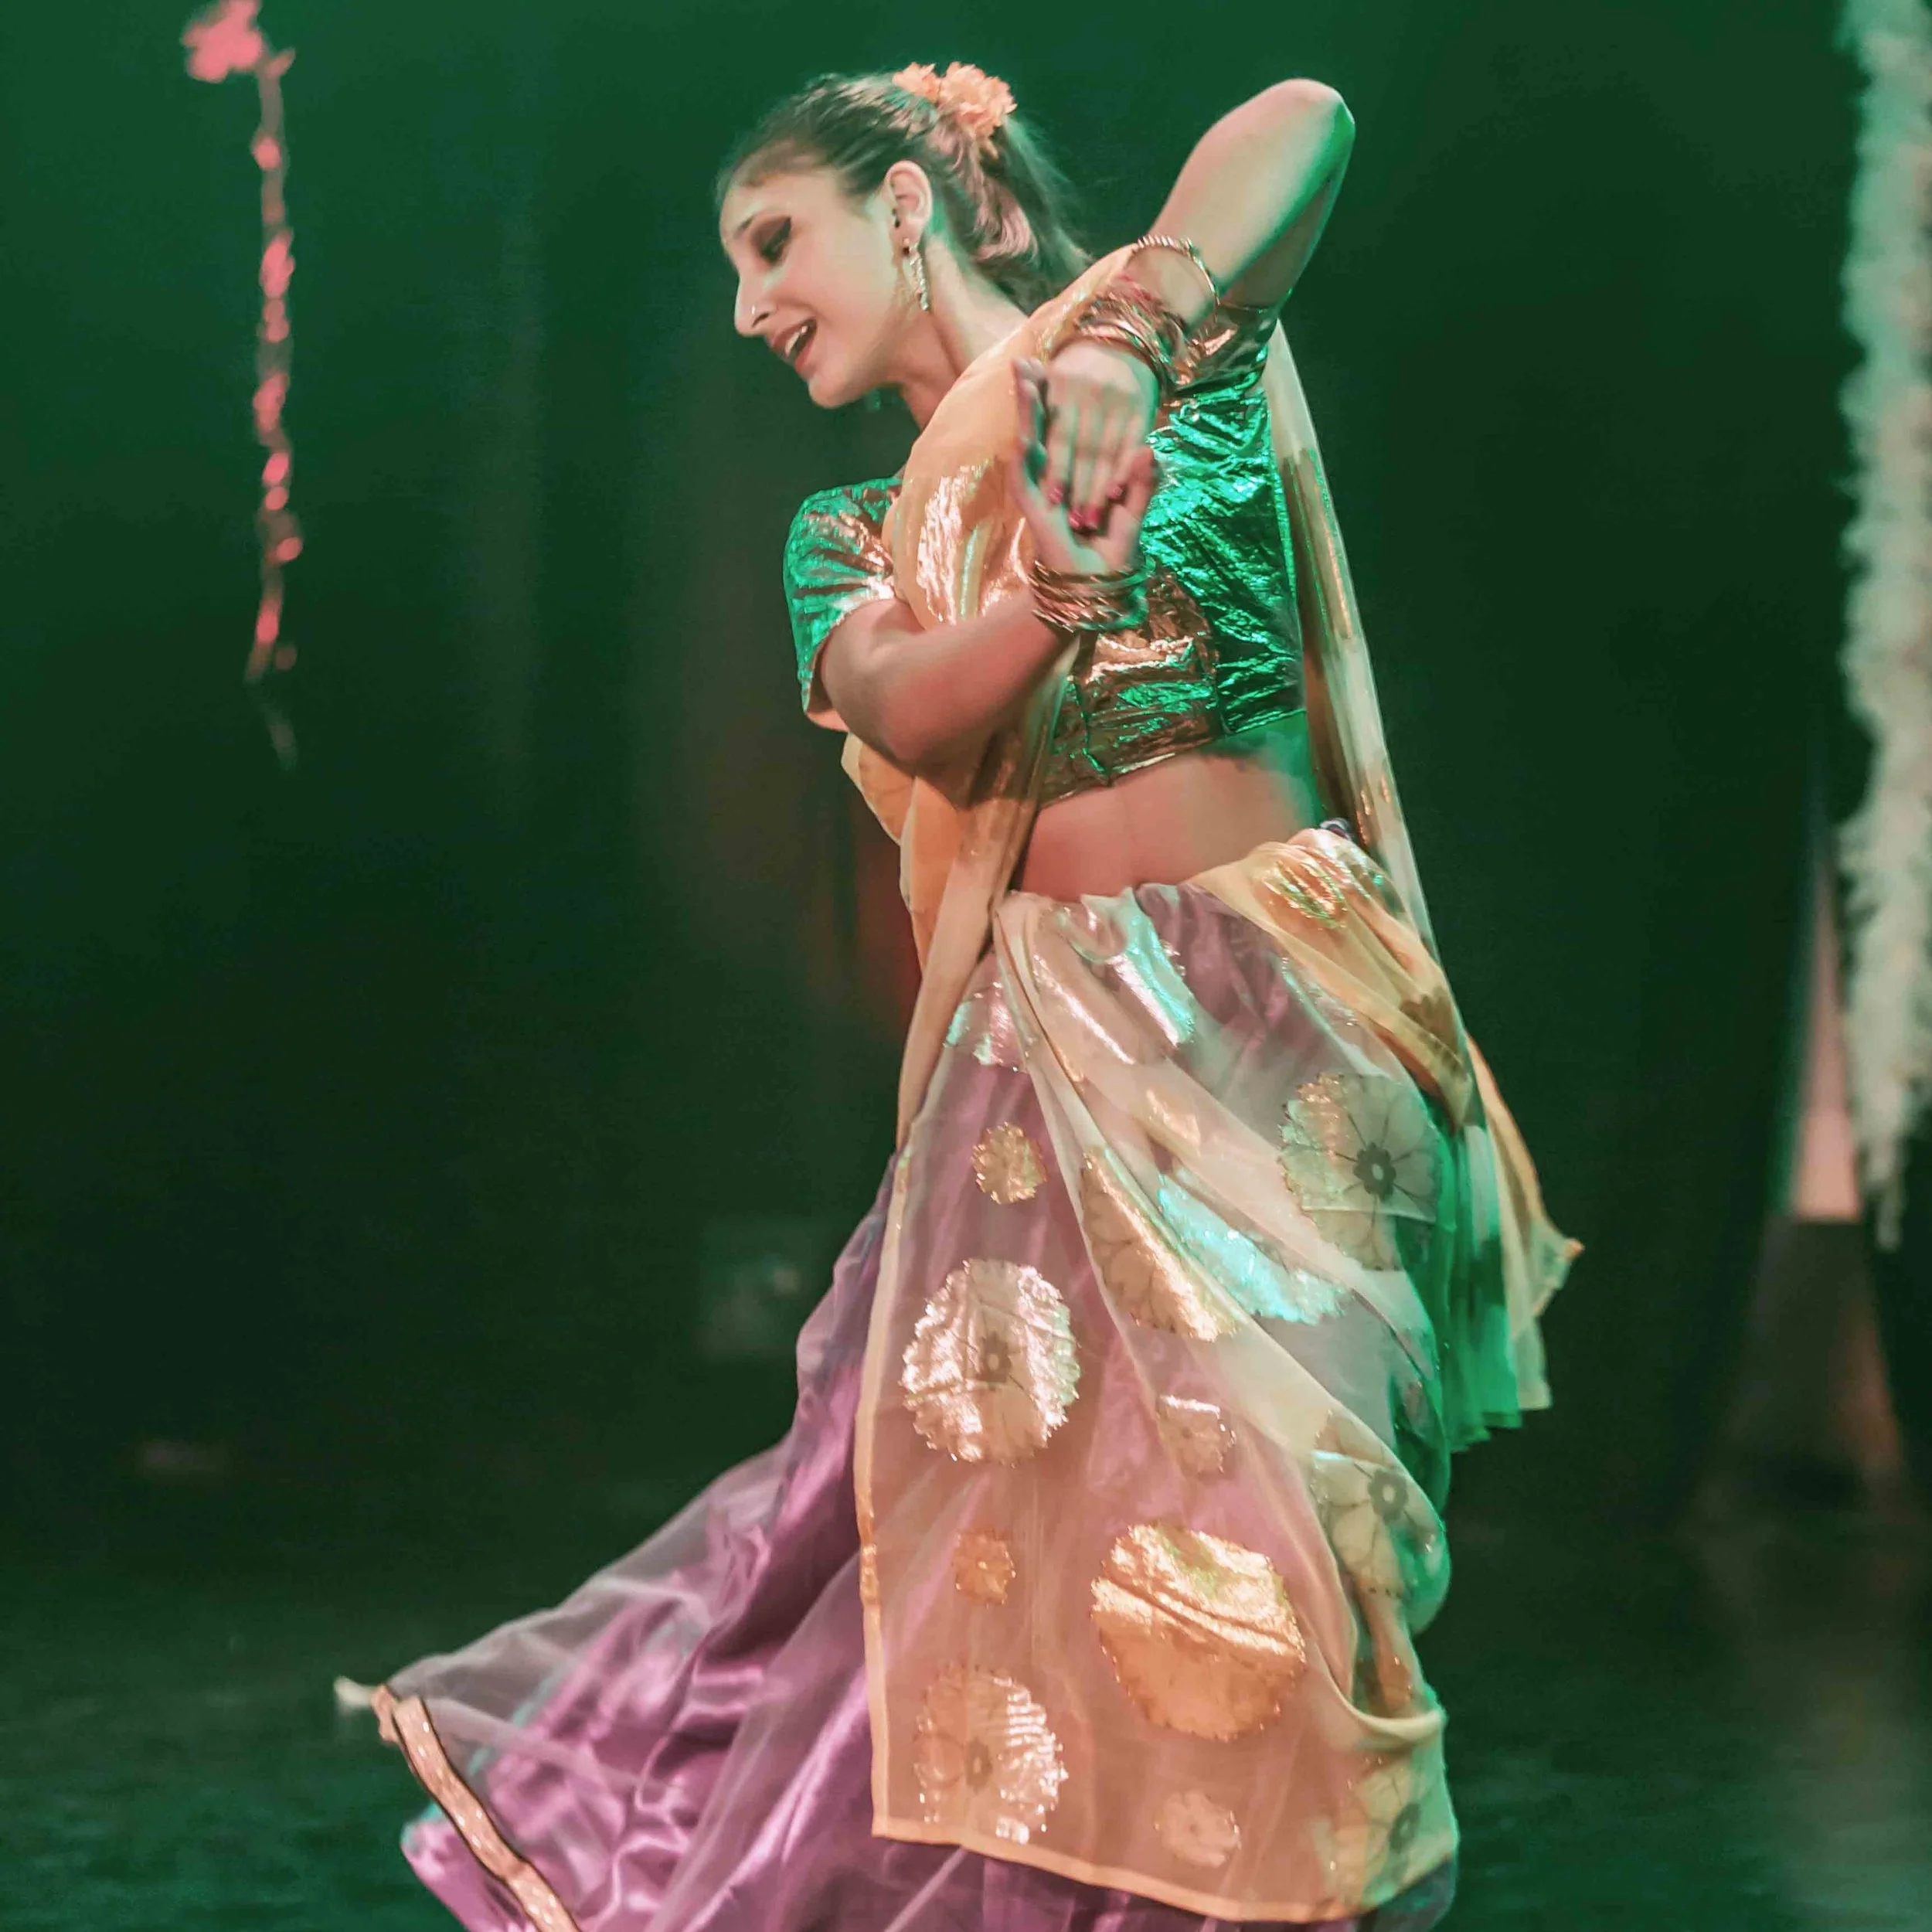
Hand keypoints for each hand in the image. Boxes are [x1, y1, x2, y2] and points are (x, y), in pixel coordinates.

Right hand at [1010, 359, 1157, 576]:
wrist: (1097, 588)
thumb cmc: (1114, 552)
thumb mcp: (1133, 509)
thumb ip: (1139, 480)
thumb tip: (1148, 448)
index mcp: (1072, 472)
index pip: (1062, 425)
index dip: (1056, 396)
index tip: (1056, 363)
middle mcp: (1051, 476)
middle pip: (1039, 426)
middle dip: (1032, 394)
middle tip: (1024, 359)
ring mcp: (1038, 490)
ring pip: (1028, 442)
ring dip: (1025, 413)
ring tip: (1023, 378)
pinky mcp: (1032, 507)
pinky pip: (1025, 473)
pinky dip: (1025, 450)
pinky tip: (1024, 426)